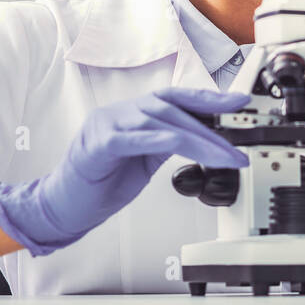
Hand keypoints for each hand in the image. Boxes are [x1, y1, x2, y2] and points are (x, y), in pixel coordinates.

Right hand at [0, 87, 249, 255]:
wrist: (64, 207)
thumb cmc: (102, 183)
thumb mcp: (145, 160)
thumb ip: (169, 143)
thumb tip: (206, 138)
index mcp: (134, 114)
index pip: (177, 97)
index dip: (210, 98)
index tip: (240, 103)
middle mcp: (121, 112)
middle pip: (174, 108)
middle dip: (213, 125)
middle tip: (239, 147)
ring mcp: (107, 124)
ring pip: (160, 121)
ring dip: (198, 139)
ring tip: (224, 157)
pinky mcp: (97, 145)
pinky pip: (132, 137)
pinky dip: (160, 139)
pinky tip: (183, 145)